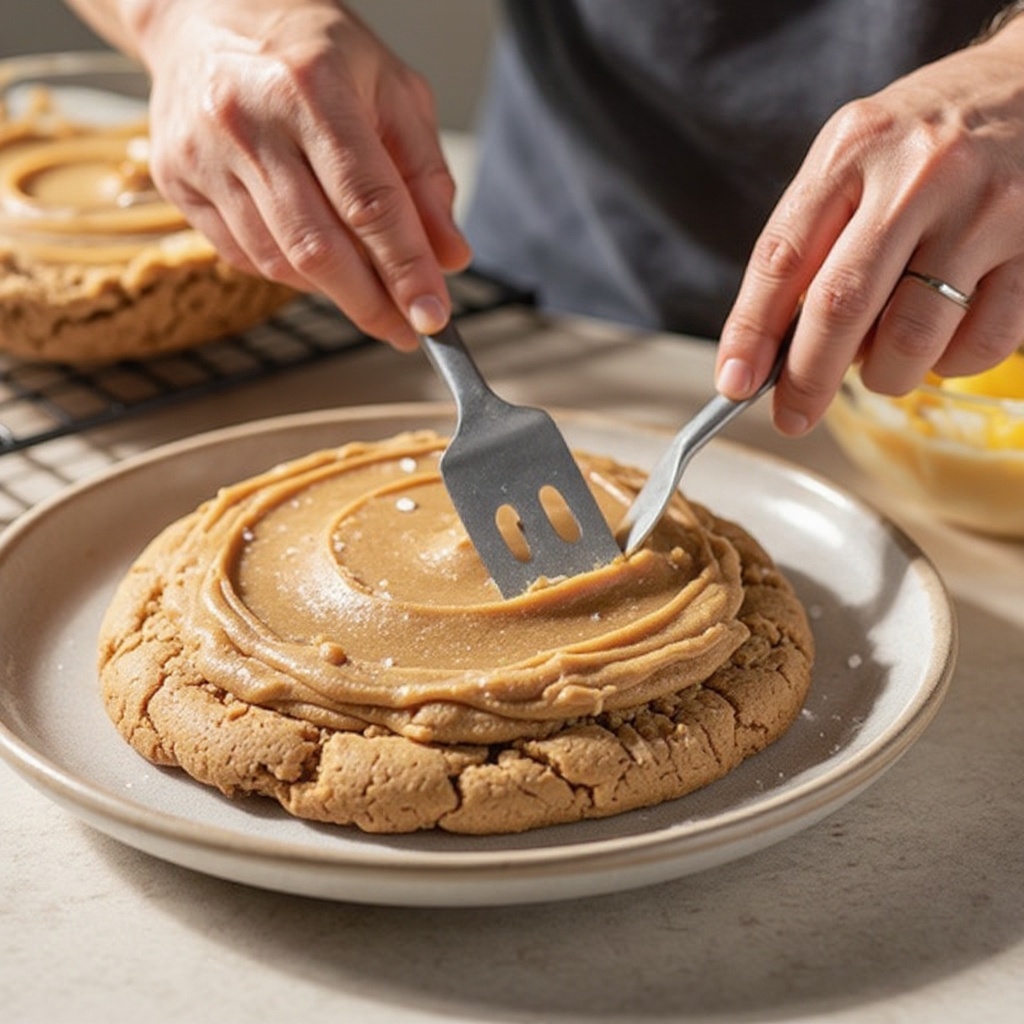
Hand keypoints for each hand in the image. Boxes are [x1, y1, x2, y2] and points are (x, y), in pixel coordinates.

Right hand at [129, 0, 470, 348]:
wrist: (204, 10)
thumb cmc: (311, 49)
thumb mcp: (390, 91)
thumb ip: (424, 176)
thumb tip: (448, 257)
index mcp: (312, 87)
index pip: (369, 203)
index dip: (405, 269)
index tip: (433, 317)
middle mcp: (248, 120)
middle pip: (319, 247)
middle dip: (371, 303)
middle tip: (405, 330)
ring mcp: (203, 153)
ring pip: (279, 261)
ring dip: (333, 292)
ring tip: (368, 292)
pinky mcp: (176, 179)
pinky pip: (243, 255)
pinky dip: (290, 272)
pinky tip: (316, 260)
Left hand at [715, 17, 1023, 434]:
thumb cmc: (930, 140)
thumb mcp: (858, 158)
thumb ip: (815, 237)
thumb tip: (778, 347)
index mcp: (854, 149)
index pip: (782, 256)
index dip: (751, 332)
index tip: (734, 383)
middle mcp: (920, 175)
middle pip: (842, 306)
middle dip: (806, 378)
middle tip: (792, 416)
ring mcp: (986, 211)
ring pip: (912, 340)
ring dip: (885, 375)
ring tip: (883, 359)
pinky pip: (982, 345)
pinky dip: (950, 363)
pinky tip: (944, 337)